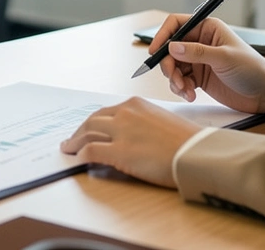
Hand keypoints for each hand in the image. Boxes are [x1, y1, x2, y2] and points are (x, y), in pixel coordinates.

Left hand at [59, 97, 199, 188]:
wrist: (195, 153)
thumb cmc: (186, 141)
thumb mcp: (160, 121)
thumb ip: (141, 124)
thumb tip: (129, 137)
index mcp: (135, 104)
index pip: (106, 112)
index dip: (93, 122)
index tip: (87, 129)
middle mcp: (124, 113)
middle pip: (92, 121)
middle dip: (79, 131)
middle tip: (72, 140)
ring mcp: (120, 132)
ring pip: (87, 134)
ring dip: (75, 143)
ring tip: (69, 149)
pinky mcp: (118, 152)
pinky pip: (90, 152)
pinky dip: (80, 156)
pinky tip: (78, 160)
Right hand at [150, 14, 264, 113]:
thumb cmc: (251, 69)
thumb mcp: (224, 58)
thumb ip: (197, 52)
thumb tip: (172, 46)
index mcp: (207, 28)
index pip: (176, 24)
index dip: (162, 35)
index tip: (155, 51)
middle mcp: (200, 42)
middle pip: (170, 48)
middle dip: (168, 64)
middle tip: (173, 78)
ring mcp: (198, 60)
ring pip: (173, 66)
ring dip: (174, 79)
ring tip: (185, 90)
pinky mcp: (199, 77)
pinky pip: (180, 80)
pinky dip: (181, 88)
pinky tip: (191, 95)